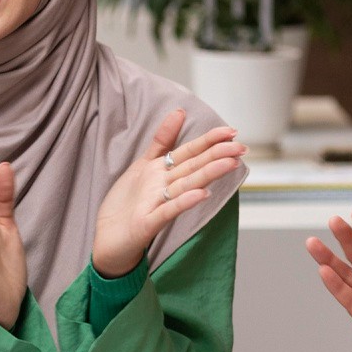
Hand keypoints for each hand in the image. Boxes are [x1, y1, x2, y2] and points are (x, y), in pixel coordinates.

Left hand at [91, 111, 244, 278]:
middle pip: (194, 167)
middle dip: (218, 155)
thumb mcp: (143, 165)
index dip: (210, 141)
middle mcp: (165, 188)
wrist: (109, 240)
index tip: (232, 131)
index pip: (191, 153)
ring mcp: (158, 206)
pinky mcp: (147, 224)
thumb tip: (180, 111)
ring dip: (208, 175)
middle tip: (242, 147)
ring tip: (230, 163)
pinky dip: (183, 203)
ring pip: (186, 186)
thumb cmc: (127, 205)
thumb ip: (163, 141)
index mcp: (165, 173)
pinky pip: (167, 211)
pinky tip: (201, 195)